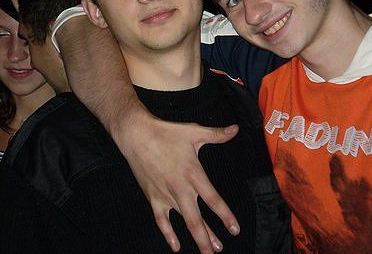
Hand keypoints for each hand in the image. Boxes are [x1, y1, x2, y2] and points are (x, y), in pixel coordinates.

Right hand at [111, 106, 239, 253]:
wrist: (136, 136)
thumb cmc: (165, 133)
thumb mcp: (194, 131)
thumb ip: (216, 134)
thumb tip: (235, 129)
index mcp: (193, 173)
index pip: (213, 199)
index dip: (225, 215)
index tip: (235, 229)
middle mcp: (180, 188)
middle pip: (196, 220)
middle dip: (208, 238)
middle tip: (218, 251)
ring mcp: (165, 195)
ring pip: (183, 222)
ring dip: (197, 236)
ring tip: (208, 250)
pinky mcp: (153, 197)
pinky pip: (161, 221)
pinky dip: (168, 235)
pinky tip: (175, 247)